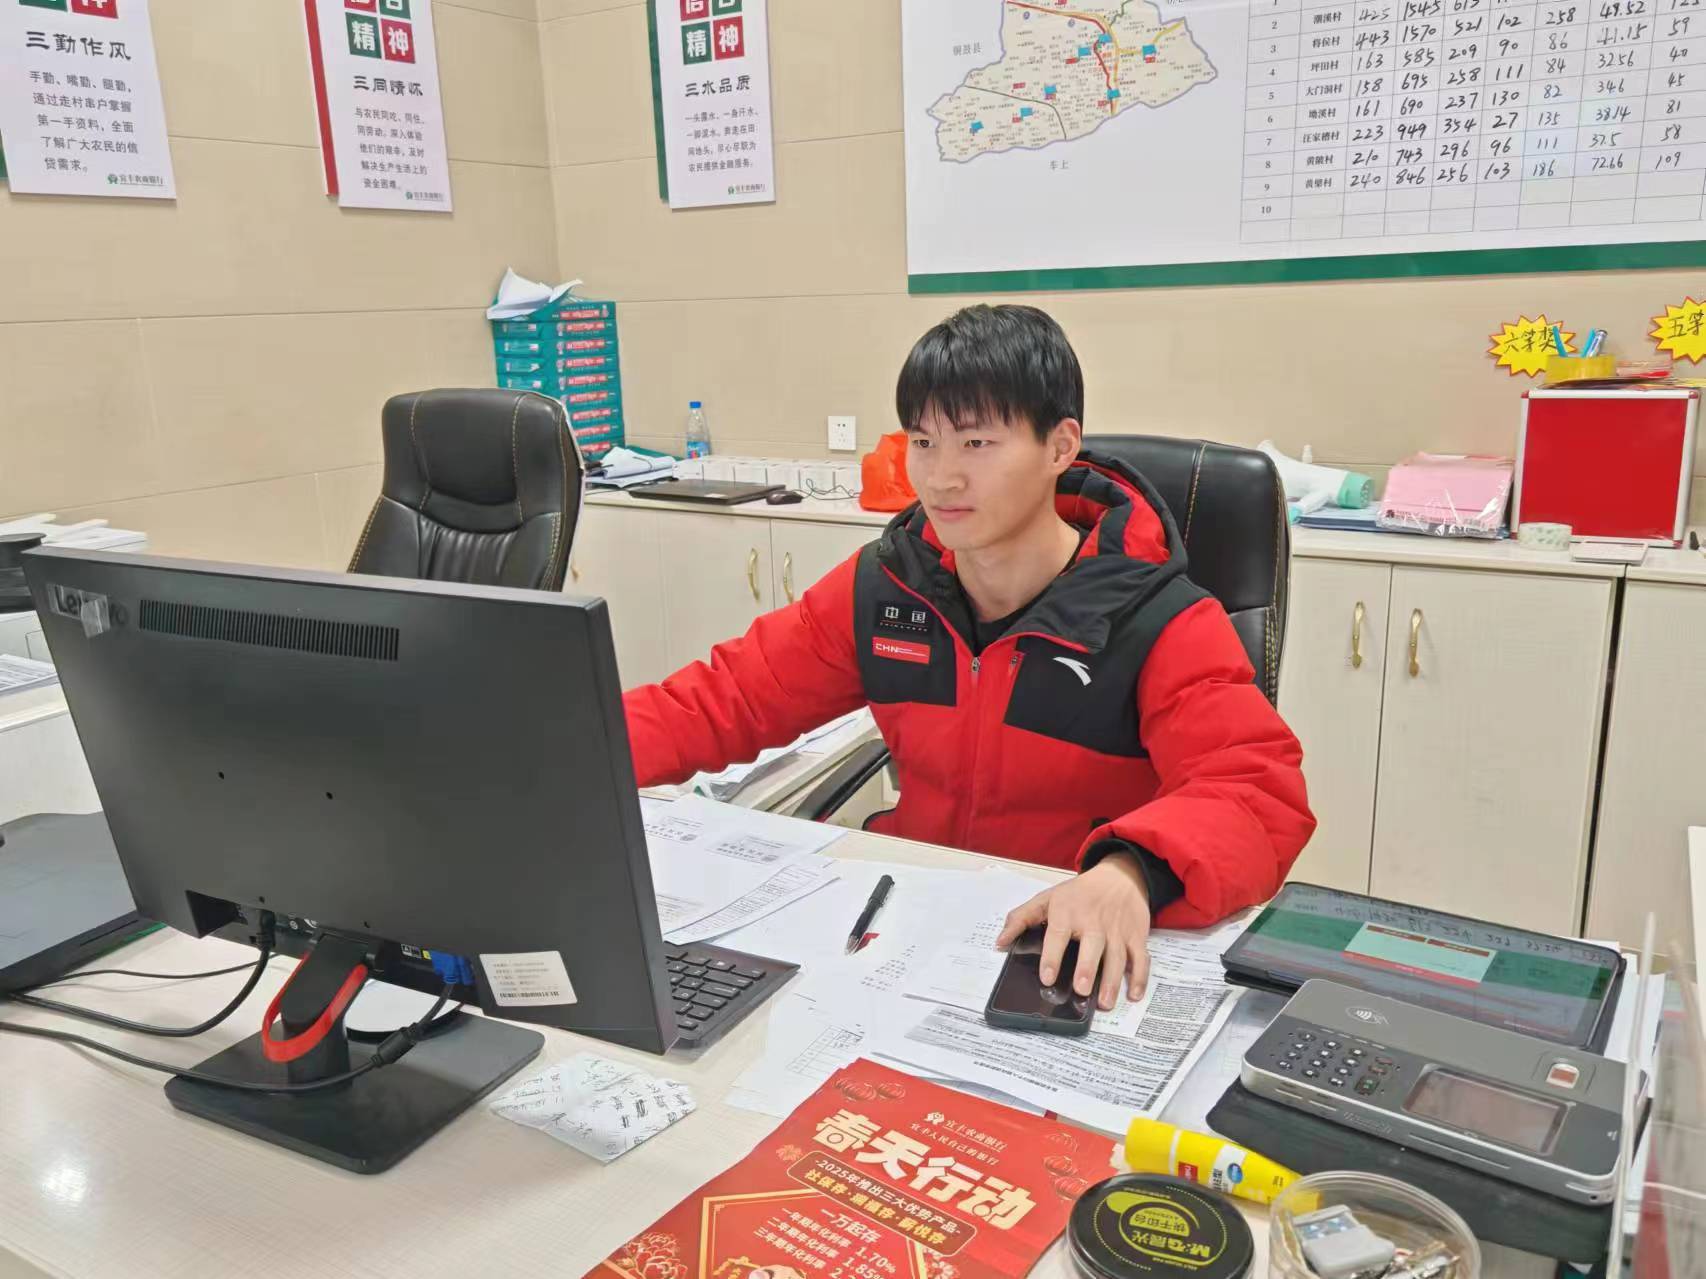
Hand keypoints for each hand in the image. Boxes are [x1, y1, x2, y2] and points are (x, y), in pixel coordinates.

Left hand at [994, 855, 1152, 1010]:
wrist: (1119, 876)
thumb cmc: (1079, 893)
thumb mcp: (1047, 898)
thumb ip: (1021, 919)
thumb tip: (999, 942)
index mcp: (1068, 912)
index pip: (1058, 934)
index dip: (1052, 956)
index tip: (1047, 978)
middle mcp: (1094, 921)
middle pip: (1092, 945)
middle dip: (1086, 968)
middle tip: (1080, 989)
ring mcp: (1117, 929)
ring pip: (1117, 956)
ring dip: (1112, 980)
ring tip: (1104, 1003)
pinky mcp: (1136, 936)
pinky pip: (1141, 958)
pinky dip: (1140, 977)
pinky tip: (1134, 995)